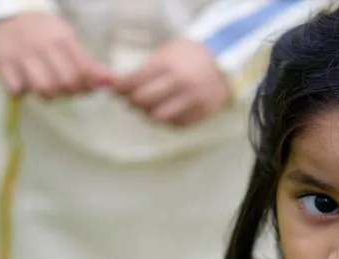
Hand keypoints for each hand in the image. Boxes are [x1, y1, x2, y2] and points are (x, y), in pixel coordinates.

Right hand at [0, 13, 113, 97]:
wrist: (6, 18)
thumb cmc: (44, 35)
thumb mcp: (67, 41)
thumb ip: (89, 63)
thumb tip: (113, 82)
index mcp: (62, 38)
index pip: (85, 71)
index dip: (88, 85)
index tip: (82, 85)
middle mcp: (43, 44)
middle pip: (67, 83)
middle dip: (69, 92)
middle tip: (62, 87)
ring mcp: (21, 53)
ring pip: (45, 89)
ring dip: (47, 94)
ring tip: (43, 84)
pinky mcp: (1, 62)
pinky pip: (17, 89)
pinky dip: (21, 90)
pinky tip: (22, 81)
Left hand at [115, 38, 229, 126]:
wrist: (223, 65)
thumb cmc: (189, 57)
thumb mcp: (167, 54)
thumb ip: (146, 69)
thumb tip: (121, 85)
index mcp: (169, 65)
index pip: (135, 80)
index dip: (121, 87)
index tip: (115, 90)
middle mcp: (180, 84)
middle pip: (144, 101)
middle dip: (132, 102)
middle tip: (129, 100)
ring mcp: (192, 101)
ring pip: (159, 117)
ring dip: (148, 114)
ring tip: (146, 108)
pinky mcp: (200, 114)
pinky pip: (175, 124)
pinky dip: (166, 120)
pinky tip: (164, 111)